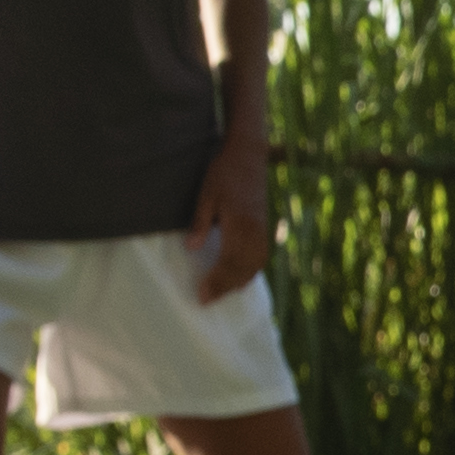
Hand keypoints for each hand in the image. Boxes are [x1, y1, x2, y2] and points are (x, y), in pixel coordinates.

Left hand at [189, 137, 273, 301]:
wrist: (248, 154)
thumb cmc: (224, 171)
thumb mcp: (206, 194)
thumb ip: (200, 222)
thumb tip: (190, 249)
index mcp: (240, 223)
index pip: (228, 262)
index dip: (216, 281)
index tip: (202, 295)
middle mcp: (255, 230)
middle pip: (243, 268)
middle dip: (225, 287)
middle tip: (207, 301)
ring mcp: (262, 228)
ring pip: (255, 264)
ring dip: (239, 282)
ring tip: (223, 293)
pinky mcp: (264, 225)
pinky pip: (261, 255)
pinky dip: (252, 270)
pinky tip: (242, 277)